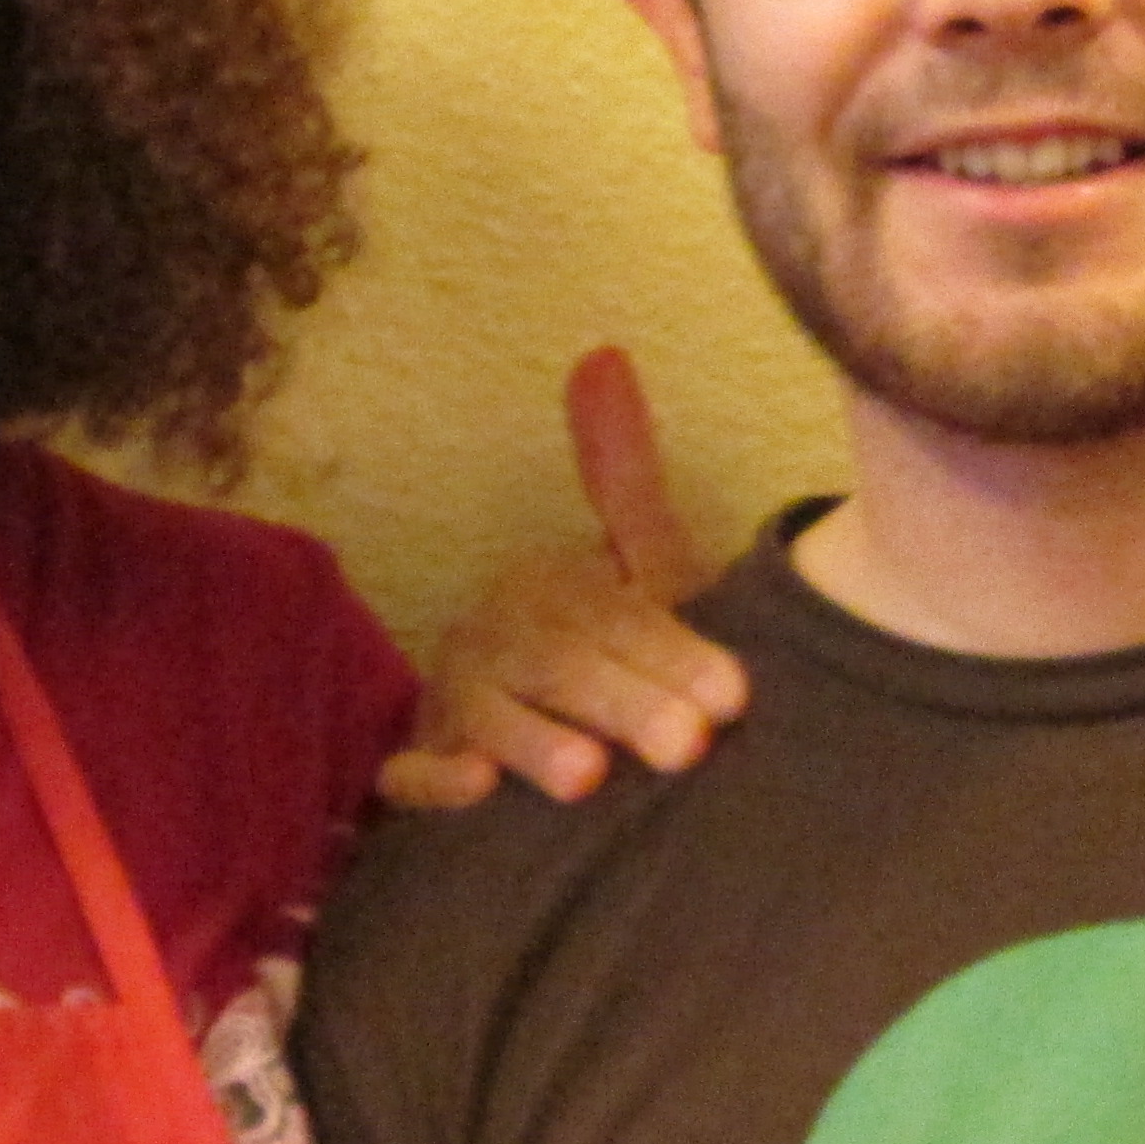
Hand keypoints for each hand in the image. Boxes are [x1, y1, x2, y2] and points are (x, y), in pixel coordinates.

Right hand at [379, 347, 748, 810]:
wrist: (552, 738)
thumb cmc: (614, 656)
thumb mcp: (640, 571)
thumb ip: (623, 478)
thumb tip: (603, 352)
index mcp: (549, 584)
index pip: (612, 610)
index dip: (671, 649)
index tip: (732, 696)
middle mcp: (494, 631)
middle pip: (556, 661)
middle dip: (624, 702)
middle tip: (686, 747)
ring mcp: (454, 698)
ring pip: (486, 714)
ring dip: (534, 741)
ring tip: (589, 777)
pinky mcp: (420, 765)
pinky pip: (412, 774)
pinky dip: (436, 782)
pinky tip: (474, 791)